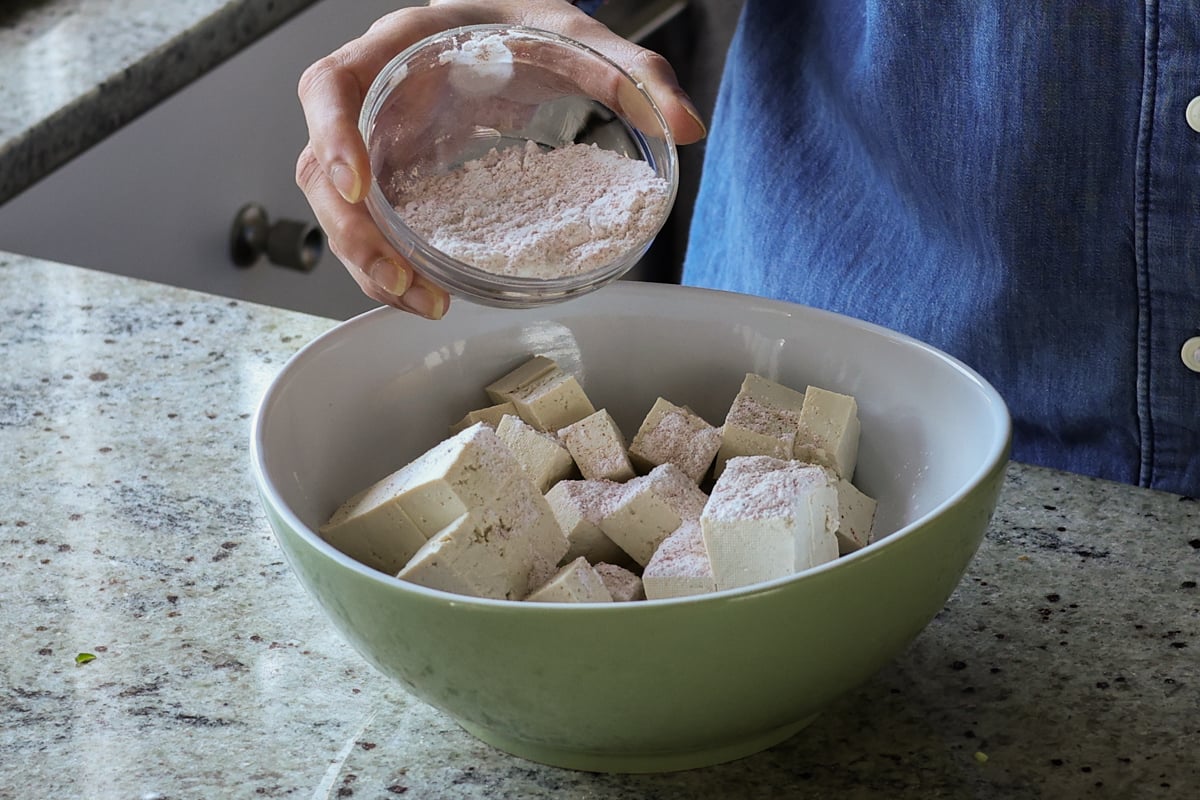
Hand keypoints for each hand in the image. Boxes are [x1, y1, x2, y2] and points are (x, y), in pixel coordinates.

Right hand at [296, 0, 706, 318]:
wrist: (512, 32)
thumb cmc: (527, 27)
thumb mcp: (579, 36)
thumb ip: (634, 70)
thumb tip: (685, 126)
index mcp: (398, 51)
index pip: (331, 86)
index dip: (333, 136)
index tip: (358, 185)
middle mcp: (375, 99)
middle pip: (323, 170)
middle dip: (352, 234)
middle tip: (402, 281)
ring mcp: (380, 144)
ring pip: (341, 209)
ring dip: (368, 263)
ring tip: (422, 303)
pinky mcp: (397, 178)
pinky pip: (374, 225)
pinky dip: (391, 264)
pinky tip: (427, 293)